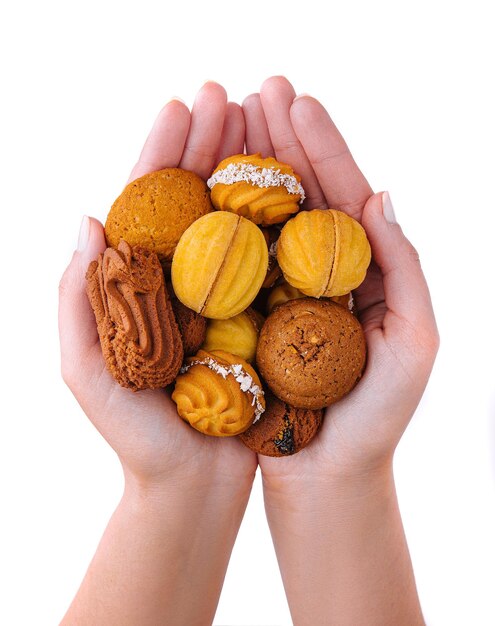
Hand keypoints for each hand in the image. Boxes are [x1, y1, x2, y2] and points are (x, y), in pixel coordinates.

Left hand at [59, 81, 256, 491]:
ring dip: (246, 170)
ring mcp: (221, 297)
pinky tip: (296, 185)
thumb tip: (87, 218)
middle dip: (208, 146)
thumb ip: (76, 298)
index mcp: (135, 284)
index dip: (161, 153)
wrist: (192, 485)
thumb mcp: (87, 371)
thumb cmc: (134, 437)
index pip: (145, 205)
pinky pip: (270, 264)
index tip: (182, 106)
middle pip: (193, 201)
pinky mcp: (257, 319)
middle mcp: (178, 282)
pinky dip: (280, 222)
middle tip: (230, 95)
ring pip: (234, 221)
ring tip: (264, 122)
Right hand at [243, 76, 438, 482]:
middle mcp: (318, 271)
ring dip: (246, 167)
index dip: (322, 145)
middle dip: (279, 140)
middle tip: (255, 89)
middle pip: (299, 195)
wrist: (325, 475)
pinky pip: (229, 261)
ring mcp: (278, 290)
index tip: (296, 99)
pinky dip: (216, 220)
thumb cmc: (376, 418)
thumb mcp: (413, 344)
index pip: (343, 194)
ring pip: (262, 218)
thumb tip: (382, 194)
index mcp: (362, 270)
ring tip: (225, 117)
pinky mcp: (245, 315)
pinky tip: (198, 182)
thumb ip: (406, 269)